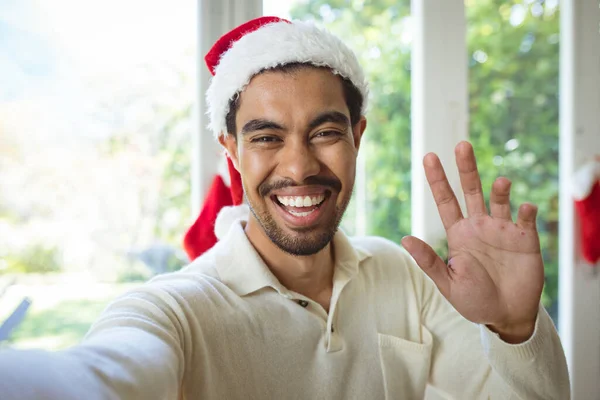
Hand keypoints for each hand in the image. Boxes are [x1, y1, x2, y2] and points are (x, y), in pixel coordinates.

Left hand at [401, 141, 543, 342]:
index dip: (438, 179)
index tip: (429, 156)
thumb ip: (429, 261)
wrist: (507, 316)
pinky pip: (525, 219)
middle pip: (471, 190)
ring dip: (500, 189)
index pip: (446, 200)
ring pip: (499, 200)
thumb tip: (405, 238)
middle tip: (461, 145)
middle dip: (466, 168)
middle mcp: (480, 226)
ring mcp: (503, 230)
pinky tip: (524, 208)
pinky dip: (525, 211)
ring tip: (500, 183)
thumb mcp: (448, 283)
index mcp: (459, 234)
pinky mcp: (525, 239)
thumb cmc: (474, 300)